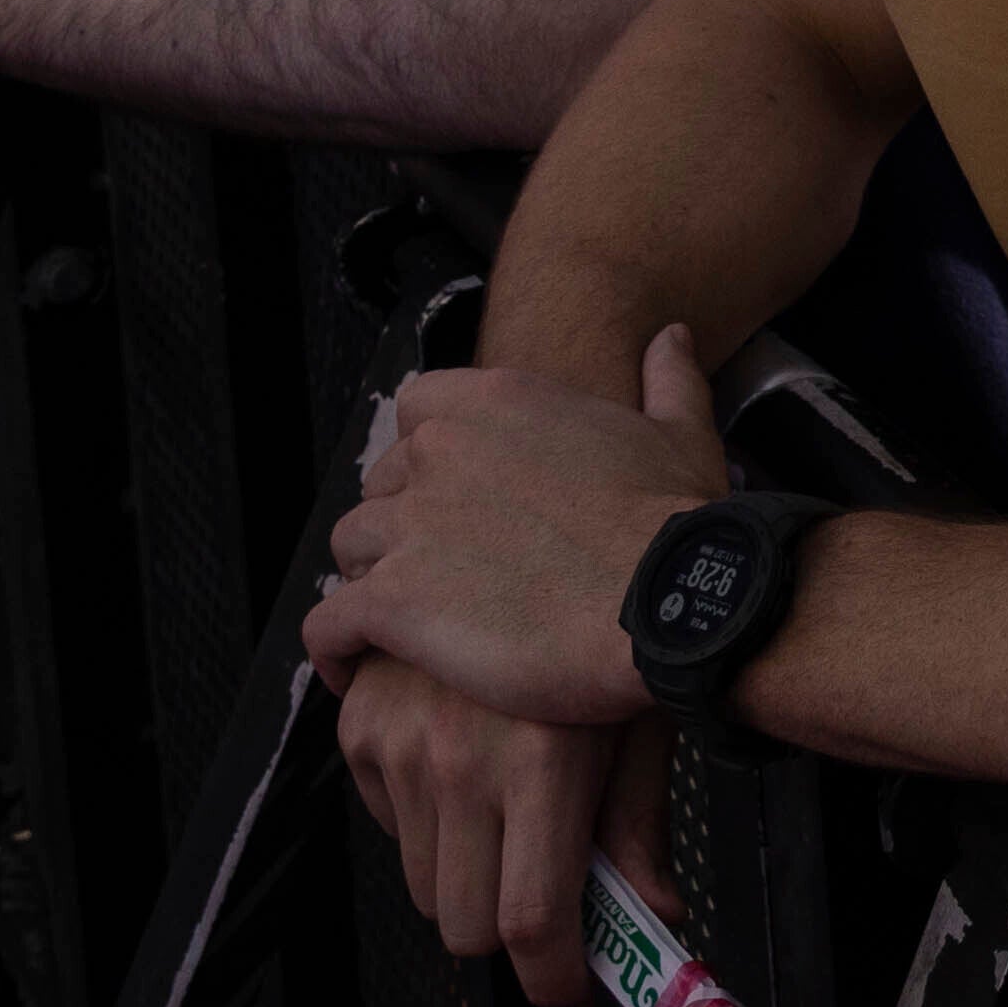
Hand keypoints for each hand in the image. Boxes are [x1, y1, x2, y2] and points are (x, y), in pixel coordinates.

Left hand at [307, 331, 733, 746]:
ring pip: (349, 549)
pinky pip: (326, 624)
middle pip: (380, 482)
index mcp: (497, 403)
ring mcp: (410, 525)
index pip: (416, 409)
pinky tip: (348, 670)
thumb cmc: (677, 527)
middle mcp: (440, 452)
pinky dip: (331, 649)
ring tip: (402, 624)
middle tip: (439, 570)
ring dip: (369, 580)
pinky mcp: (391, 600)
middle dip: (400, 522)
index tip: (454, 493)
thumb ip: (668, 378)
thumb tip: (673, 336)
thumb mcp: (681, 434)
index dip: (427, 453)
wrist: (668, 605)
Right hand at [334, 647, 654, 999]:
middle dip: (510, 933)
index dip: (553, 979)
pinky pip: (383, 825)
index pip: (531, 922)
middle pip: (466, 924)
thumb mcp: (639, 733)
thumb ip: (638, 833)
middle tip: (545, 903)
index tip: (569, 988)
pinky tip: (464, 775)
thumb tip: (657, 923)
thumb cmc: (614, 641)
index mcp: (542, 766)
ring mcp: (402, 740)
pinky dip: (420, 824)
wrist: (550, 544)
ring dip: (465, 877)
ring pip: (422, 886)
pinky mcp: (362, 722)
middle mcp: (461, 760)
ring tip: (508, 821)